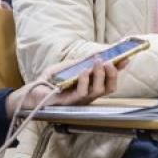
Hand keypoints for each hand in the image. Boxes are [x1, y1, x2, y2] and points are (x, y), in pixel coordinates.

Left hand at [5, 58, 126, 117]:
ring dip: (100, 74)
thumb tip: (97, 54)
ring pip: (98, 91)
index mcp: (90, 86)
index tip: (126, 58)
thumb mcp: (68, 66)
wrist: (31, 91)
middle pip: (109, 89)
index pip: (109, 80)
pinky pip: (82, 93)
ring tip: (97, 62)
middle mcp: (88, 96)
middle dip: (112, 74)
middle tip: (110, 61)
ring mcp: (79, 101)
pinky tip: (82, 71)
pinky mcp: (69, 103)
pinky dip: (85, 80)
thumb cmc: (50, 80)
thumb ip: (82, 62)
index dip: (118, 70)